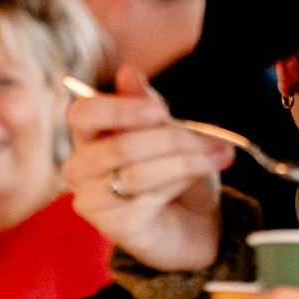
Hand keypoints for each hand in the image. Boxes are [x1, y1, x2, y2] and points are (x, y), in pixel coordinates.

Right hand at [64, 66, 231, 270]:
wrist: (194, 224)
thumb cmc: (176, 175)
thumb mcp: (168, 133)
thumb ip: (147, 107)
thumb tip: (127, 73)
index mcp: (89, 137)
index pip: (82, 115)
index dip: (118, 110)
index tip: (158, 111)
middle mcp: (81, 168)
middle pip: (119, 146)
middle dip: (174, 140)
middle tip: (214, 140)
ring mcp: (92, 200)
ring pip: (137, 173)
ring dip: (186, 162)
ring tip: (218, 157)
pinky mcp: (112, 226)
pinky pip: (148, 198)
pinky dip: (179, 185)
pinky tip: (194, 182)